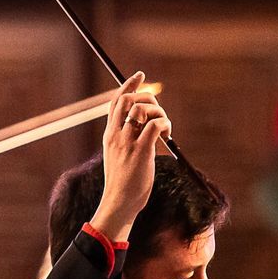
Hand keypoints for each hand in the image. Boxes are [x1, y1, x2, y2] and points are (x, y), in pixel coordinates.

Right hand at [90, 73, 170, 242]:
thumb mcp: (120, 156)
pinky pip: (155, 125)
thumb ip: (129, 140)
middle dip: (147, 96)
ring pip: (142, 110)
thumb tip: (150, 128)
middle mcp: (116, 135)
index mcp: (110, 135)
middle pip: (128, 99)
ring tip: (165, 128)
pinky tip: (167, 136)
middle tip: (159, 109)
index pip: (116, 102)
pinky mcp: (141, 151)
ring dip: (159, 112)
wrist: (119, 203)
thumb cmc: (123, 183)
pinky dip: (165, 124)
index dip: (128, 85)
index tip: (140, 76)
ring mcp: (127, 142)